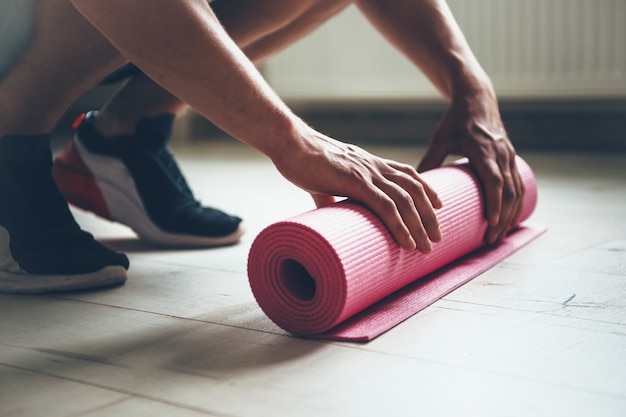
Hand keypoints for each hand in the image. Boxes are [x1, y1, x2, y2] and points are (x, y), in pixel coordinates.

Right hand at [273, 124, 442, 251]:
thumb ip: (331, 194)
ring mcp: (366, 173)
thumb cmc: (304, 160)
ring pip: (404, 200)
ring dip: (419, 225)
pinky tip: (407, 241)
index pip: (408, 174)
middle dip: (429, 215)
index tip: (438, 206)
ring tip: (427, 246)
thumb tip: (329, 210)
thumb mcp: (325, 178)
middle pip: (414, 189)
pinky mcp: (354, 182)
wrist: (290, 144)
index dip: (426, 189)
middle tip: (437, 236)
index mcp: (370, 163)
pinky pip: (384, 205)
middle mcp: (374, 166)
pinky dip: (399, 225)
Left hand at [417, 94, 524, 244]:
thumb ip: (429, 161)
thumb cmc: (455, 120)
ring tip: (499, 237)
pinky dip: (516, 204)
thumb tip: (413, 187)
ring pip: (516, 191)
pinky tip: (511, 219)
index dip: (495, 203)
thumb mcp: (440, 139)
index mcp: (484, 150)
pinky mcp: (511, 158)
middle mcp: (501, 154)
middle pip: (508, 192)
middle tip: (491, 241)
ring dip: (511, 215)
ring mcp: (509, 156)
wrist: (477, 99)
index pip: (494, 180)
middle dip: (502, 219)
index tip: (491, 223)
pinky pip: (519, 184)